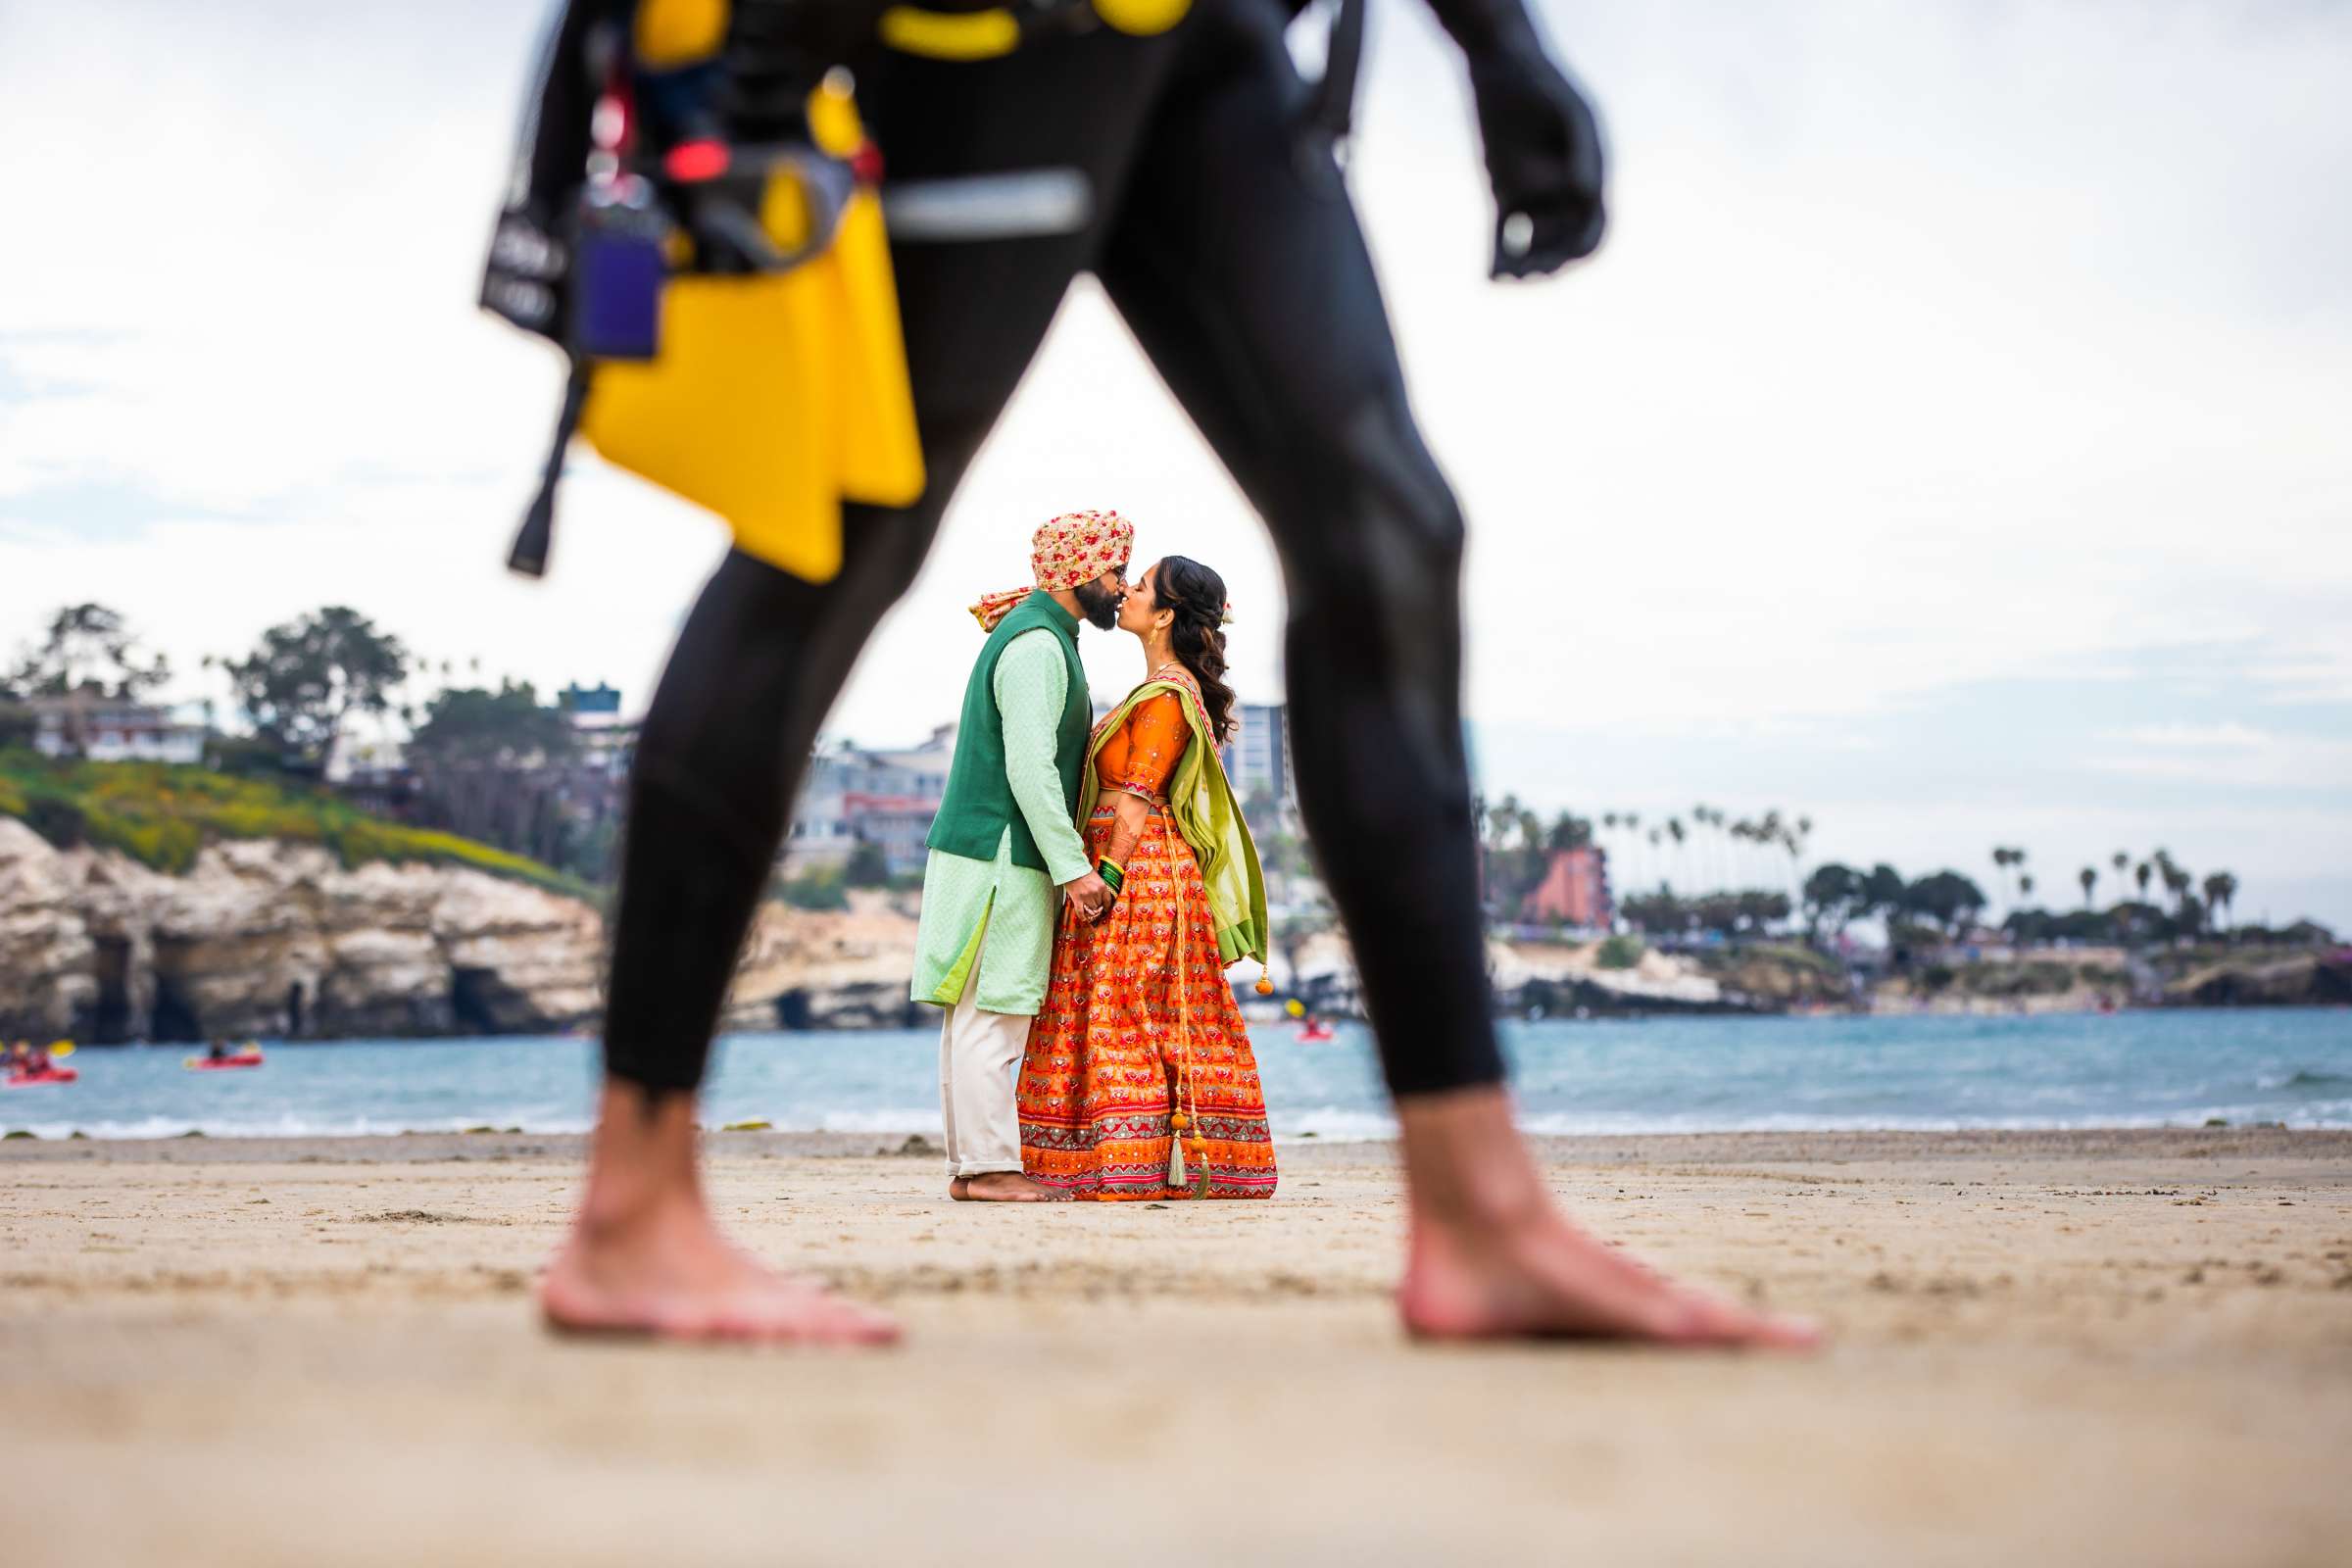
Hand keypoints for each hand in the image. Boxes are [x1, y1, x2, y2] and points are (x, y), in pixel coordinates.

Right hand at [1063, 872, 1116, 922]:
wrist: (1072, 868)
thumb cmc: (1083, 871)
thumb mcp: (1096, 877)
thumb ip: (1099, 886)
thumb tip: (1100, 895)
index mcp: (1102, 886)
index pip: (1107, 900)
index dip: (1106, 906)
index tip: (1105, 908)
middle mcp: (1095, 893)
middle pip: (1099, 905)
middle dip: (1097, 907)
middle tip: (1095, 908)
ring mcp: (1086, 897)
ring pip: (1091, 910)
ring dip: (1091, 911)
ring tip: (1090, 912)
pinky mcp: (1077, 899)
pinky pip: (1081, 912)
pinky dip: (1082, 917)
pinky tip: (1084, 919)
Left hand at [1467, 44, 1606, 277]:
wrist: (1502, 67)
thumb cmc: (1545, 84)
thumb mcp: (1570, 112)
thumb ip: (1584, 151)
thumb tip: (1587, 194)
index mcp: (1592, 178)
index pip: (1596, 228)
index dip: (1584, 247)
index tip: (1568, 258)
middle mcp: (1565, 193)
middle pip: (1562, 245)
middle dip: (1549, 263)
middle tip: (1530, 274)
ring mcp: (1534, 196)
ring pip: (1532, 246)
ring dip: (1522, 266)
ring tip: (1506, 277)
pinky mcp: (1503, 195)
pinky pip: (1502, 235)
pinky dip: (1497, 257)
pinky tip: (1489, 276)